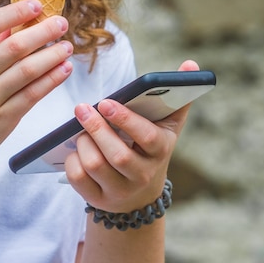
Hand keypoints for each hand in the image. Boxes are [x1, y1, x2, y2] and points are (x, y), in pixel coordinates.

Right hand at [0, 0, 72, 175]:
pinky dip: (51, 80)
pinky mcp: (2, 119)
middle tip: (61, 23)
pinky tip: (63, 69)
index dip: (14, 11)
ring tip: (67, 47)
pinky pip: (32, 95)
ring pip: (28, 70)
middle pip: (14, 47)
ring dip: (53, 55)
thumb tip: (13, 24)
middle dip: (43, 31)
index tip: (36, 5)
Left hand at [65, 60, 200, 212]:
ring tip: (79, 129)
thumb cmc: (151, 148)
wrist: (140, 195)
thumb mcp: (167, 125)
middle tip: (81, 108)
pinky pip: (79, 179)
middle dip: (96, 128)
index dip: (125, 119)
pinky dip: (72, 161)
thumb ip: (178, 96)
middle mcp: (143, 174)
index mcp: (161, 150)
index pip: (146, 136)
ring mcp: (121, 190)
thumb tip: (191, 63)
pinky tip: (75, 149)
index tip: (106, 102)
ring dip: (83, 143)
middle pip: (117, 154)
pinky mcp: (99, 199)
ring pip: (95, 166)